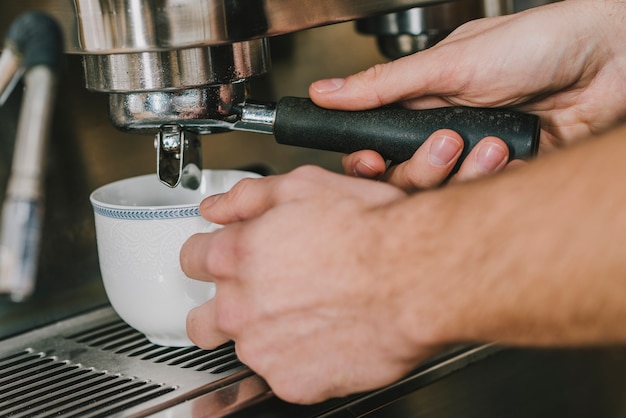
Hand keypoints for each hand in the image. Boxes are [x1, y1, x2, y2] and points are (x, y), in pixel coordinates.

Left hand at [181, 166, 439, 402]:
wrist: (418, 275)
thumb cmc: (371, 231)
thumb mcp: (304, 186)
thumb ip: (247, 197)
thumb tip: (217, 207)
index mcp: (235, 256)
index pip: (191, 260)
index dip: (211, 255)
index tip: (226, 259)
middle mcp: (240, 307)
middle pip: (201, 319)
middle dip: (221, 308)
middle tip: (256, 299)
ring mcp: (264, 350)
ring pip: (245, 349)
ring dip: (266, 334)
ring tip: (309, 314)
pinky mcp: (294, 383)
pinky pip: (283, 375)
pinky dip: (300, 360)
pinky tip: (327, 336)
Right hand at [311, 0, 625, 187]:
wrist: (610, 57)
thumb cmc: (537, 43)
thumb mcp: (449, 62)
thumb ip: (385, 85)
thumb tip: (328, 91)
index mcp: (424, 104)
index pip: (379, 144)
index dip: (368, 162)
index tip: (369, 162)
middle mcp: (446, 134)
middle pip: (406, 178)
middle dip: (420, 168)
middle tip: (445, 144)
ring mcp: (476, 158)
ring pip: (442, 194)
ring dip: (463, 171)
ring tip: (491, 142)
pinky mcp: (508, 176)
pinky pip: (483, 196)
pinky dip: (492, 180)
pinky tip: (509, 152)